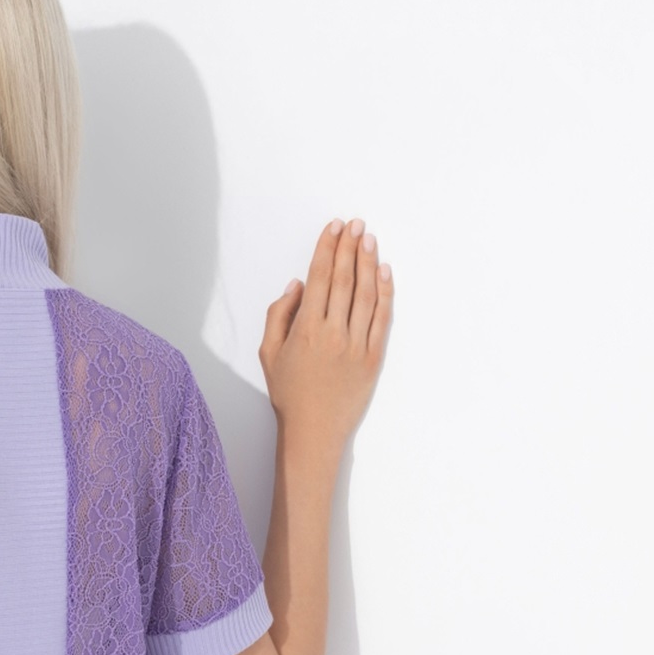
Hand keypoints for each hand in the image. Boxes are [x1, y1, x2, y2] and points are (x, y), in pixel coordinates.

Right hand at [260, 216, 393, 445]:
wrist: (314, 430)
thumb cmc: (289, 393)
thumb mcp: (269, 353)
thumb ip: (279, 314)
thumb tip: (298, 284)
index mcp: (305, 329)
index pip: (319, 277)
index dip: (327, 248)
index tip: (334, 228)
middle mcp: (332, 332)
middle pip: (344, 279)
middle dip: (349, 247)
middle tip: (355, 224)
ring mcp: (356, 344)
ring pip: (365, 293)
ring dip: (368, 262)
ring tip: (369, 239)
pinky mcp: (373, 357)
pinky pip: (382, 318)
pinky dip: (385, 292)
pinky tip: (384, 272)